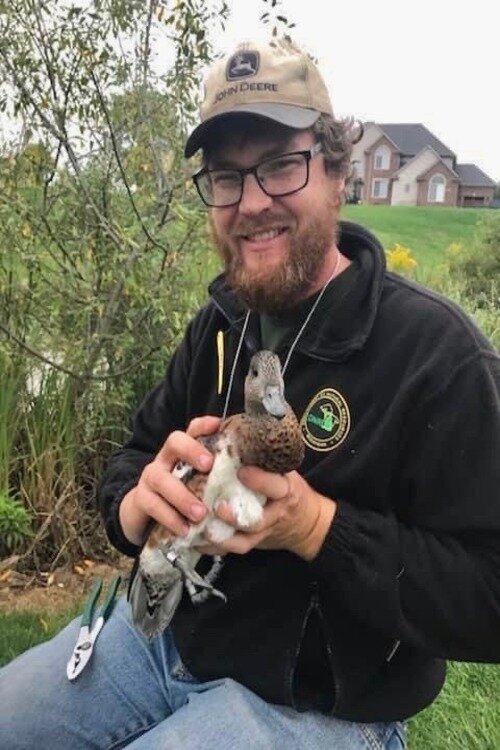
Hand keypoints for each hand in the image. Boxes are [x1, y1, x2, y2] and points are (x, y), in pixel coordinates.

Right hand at [119, 416, 219, 545]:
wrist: (145, 514)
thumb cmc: (182, 495)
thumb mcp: (200, 483)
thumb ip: (219, 476)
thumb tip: (253, 475)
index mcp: (183, 451)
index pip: (192, 429)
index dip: (204, 425)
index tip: (217, 425)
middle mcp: (166, 458)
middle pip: (174, 442)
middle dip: (191, 451)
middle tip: (209, 466)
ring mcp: (151, 477)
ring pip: (161, 478)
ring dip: (182, 496)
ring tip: (201, 514)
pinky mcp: (141, 498)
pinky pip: (152, 505)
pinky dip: (170, 518)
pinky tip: (185, 531)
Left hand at [198, 467, 336, 560]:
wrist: (307, 522)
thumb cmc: (288, 488)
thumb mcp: (284, 471)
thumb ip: (263, 458)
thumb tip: (231, 430)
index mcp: (285, 490)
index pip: (277, 486)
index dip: (260, 480)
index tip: (241, 471)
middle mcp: (275, 513)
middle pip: (257, 520)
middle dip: (236, 517)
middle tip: (217, 507)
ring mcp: (264, 532)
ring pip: (244, 541)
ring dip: (222, 537)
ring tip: (203, 530)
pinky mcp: (254, 543)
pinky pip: (233, 549)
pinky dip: (215, 547)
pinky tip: (198, 542)